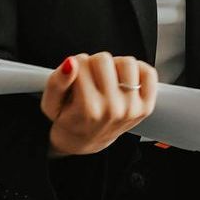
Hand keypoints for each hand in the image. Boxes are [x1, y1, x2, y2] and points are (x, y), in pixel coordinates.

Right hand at [41, 52, 157, 156]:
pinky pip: (149, 73)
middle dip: (93, 64)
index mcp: (88, 109)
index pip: (81, 62)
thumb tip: (71, 63)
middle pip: (103, 59)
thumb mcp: (50, 104)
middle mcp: (113, 109)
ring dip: (115, 66)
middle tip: (90, 78)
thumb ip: (56, 82)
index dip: (75, 66)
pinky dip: (137, 70)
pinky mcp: (146, 106)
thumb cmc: (68, 120)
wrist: (85, 140)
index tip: (74, 78)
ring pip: (127, 62)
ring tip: (106, 78)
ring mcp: (132, 108)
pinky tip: (123, 79)